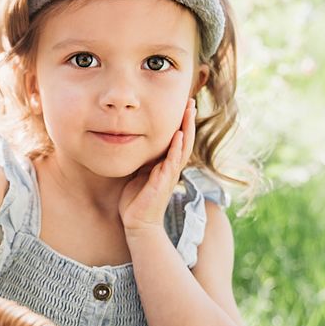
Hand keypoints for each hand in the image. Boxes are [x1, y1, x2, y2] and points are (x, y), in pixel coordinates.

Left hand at [119, 98, 195, 232]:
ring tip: (189, 112)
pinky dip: (176, 149)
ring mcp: (169, 176)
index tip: (183, 104)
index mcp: (166, 164)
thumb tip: (133, 140)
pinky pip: (172, 163)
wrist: (137, 223)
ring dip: (186, 130)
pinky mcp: (163, 184)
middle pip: (185, 140)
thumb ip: (142, 158)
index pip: (178, 139)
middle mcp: (171, 168)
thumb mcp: (138, 172)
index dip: (181, 122)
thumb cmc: (136, 199)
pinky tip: (178, 136)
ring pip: (183, 148)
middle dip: (188, 120)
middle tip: (191, 101)